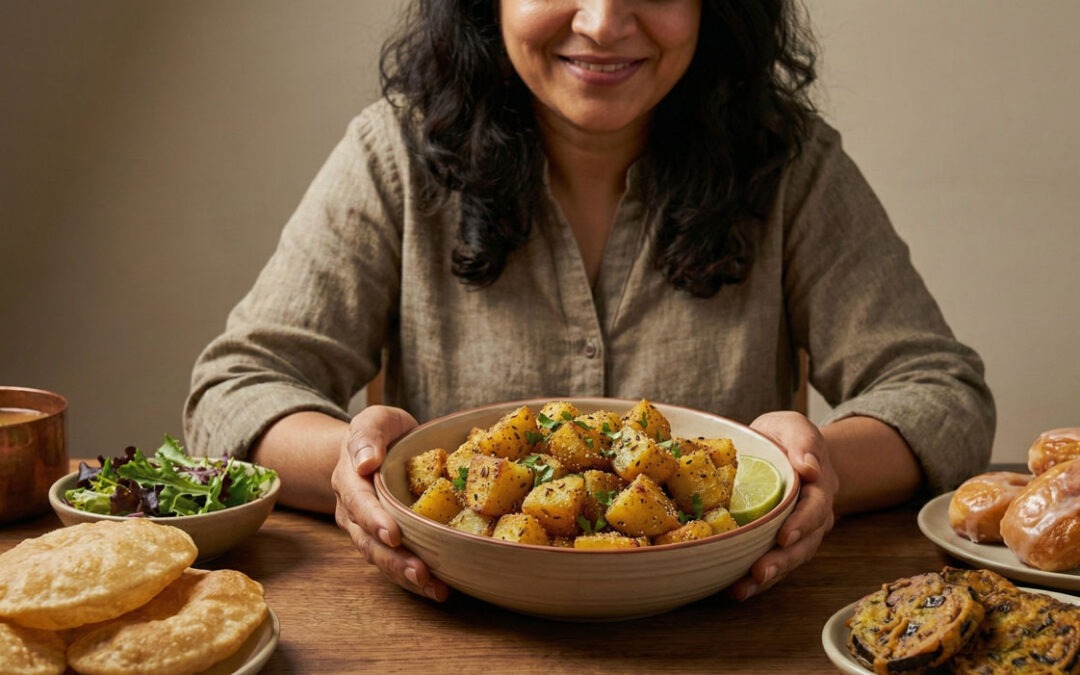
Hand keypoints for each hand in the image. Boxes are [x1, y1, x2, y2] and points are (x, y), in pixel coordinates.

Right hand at [330, 405, 449, 601]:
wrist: (378, 448)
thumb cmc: (381, 432)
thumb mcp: (375, 420)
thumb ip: (368, 434)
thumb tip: (365, 461)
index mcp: (349, 479)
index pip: (358, 502)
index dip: (374, 520)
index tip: (393, 534)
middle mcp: (353, 510)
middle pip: (368, 540)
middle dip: (393, 559)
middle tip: (419, 571)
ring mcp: (367, 530)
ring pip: (380, 558)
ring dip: (404, 575)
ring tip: (433, 588)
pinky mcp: (386, 541)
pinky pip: (395, 562)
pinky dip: (414, 580)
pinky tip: (438, 589)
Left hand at [729, 411, 837, 600]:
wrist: (784, 450)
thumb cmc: (786, 437)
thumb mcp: (794, 426)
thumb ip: (803, 441)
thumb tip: (810, 467)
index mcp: (819, 487)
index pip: (815, 509)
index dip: (802, 524)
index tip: (785, 536)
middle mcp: (813, 516)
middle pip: (803, 544)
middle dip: (782, 561)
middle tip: (759, 573)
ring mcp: (797, 533)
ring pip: (788, 560)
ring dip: (767, 577)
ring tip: (742, 589)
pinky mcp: (778, 543)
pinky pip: (772, 562)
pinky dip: (754, 579)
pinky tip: (733, 589)